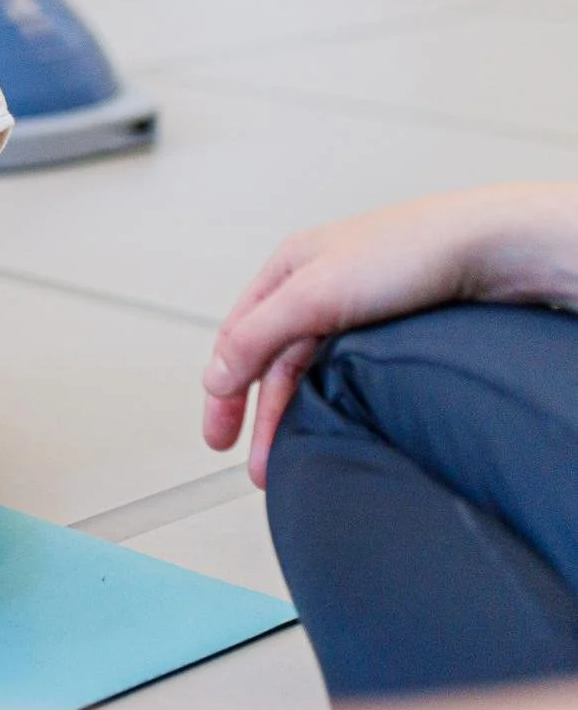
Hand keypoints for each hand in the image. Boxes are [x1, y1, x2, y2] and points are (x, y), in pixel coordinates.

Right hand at [203, 189, 537, 487]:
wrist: (494, 249)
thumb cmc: (411, 249)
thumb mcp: (312, 295)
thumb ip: (256, 337)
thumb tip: (215, 375)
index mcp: (289, 266)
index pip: (237, 335)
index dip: (223, 387)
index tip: (220, 432)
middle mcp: (318, 286)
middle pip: (273, 359)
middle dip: (259, 413)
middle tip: (253, 460)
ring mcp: (356, 306)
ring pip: (310, 369)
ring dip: (295, 413)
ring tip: (291, 455)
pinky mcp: (393, 325)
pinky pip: (345, 370)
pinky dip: (329, 399)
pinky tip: (331, 419)